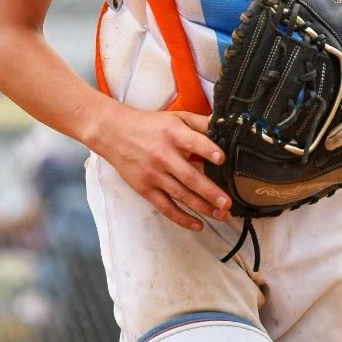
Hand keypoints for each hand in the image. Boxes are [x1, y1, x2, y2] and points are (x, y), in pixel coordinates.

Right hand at [95, 106, 230, 231]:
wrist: (114, 133)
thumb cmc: (150, 125)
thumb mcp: (176, 117)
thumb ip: (200, 123)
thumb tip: (224, 128)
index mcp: (173, 134)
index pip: (193, 143)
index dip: (208, 150)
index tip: (222, 159)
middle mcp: (163, 155)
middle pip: (189, 176)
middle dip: (210, 191)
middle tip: (227, 203)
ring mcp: (154, 174)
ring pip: (181, 194)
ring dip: (202, 207)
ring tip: (221, 215)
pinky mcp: (145, 189)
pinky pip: (166, 207)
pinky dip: (182, 218)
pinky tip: (198, 225)